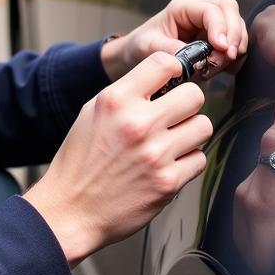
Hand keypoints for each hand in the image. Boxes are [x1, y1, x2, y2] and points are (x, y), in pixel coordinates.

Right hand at [26, 52, 213, 264]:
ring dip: (191, 134)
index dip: (174, 70)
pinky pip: (199, 159)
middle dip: (187, 105)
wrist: (71, 211)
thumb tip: (166, 79)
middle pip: (194, 95)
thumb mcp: (92, 113)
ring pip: (203, 127)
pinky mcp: (168, 182)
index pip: (165, 63)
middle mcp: (138, 124)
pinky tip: (167, 165)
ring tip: (171, 142)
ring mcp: (155, 154)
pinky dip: (187, 162)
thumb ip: (127, 93)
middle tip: (175, 116)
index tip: (174, 81)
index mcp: (116, 100)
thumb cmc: (80, 162)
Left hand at [101, 0, 246, 81]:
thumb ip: (167, 49)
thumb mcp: (147, 47)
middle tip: (228, 56)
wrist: (137, 55)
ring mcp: (209, 25)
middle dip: (233, 34)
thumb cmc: (141, 46)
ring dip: (235, 47)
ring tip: (219, 66)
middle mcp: (199, 12)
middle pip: (230, 11)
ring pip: (236, 27)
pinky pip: (235, 43)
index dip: (221, 27)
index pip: (211, 10)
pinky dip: (235, 57)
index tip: (221, 48)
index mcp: (182, 8)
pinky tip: (225, 68)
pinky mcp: (215, 40)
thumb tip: (187, 56)